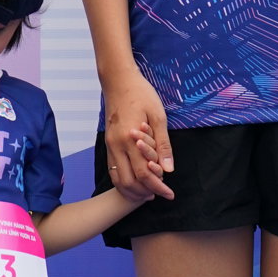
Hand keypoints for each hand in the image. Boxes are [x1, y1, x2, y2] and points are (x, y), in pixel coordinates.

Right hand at [102, 65, 174, 200]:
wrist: (119, 81)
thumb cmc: (141, 94)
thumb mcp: (159, 116)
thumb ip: (163, 144)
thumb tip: (169, 169)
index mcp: (130, 139)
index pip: (144, 174)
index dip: (158, 187)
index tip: (169, 194)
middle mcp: (116, 145)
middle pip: (128, 182)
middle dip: (145, 193)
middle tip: (160, 195)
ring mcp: (109, 145)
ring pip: (117, 179)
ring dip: (132, 190)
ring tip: (149, 193)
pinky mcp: (107, 143)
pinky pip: (113, 170)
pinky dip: (124, 181)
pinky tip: (136, 181)